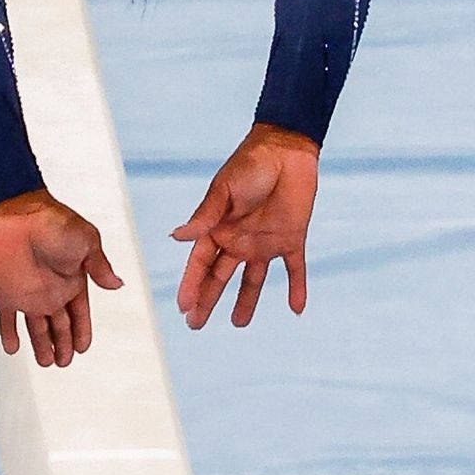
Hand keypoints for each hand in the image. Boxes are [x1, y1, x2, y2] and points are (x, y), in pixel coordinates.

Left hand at [0, 188, 122, 365]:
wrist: (19, 212)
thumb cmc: (55, 222)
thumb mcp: (86, 242)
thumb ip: (99, 267)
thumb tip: (117, 284)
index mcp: (73, 281)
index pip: (79, 314)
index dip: (82, 332)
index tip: (83, 348)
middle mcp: (51, 291)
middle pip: (59, 326)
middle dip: (63, 345)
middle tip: (64, 363)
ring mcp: (28, 293)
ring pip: (36, 328)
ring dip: (41, 346)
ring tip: (46, 363)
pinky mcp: (6, 292)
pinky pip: (7, 318)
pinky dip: (8, 334)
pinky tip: (13, 349)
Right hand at [172, 124, 319, 328]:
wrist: (286, 149)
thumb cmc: (249, 164)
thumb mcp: (223, 190)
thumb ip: (204, 217)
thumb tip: (176, 237)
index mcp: (218, 228)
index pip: (200, 264)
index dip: (191, 286)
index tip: (185, 308)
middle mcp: (238, 239)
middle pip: (220, 277)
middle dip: (208, 300)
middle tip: (196, 325)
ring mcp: (265, 241)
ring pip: (254, 279)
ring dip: (246, 300)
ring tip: (239, 323)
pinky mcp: (292, 238)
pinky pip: (295, 269)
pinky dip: (298, 288)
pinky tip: (297, 308)